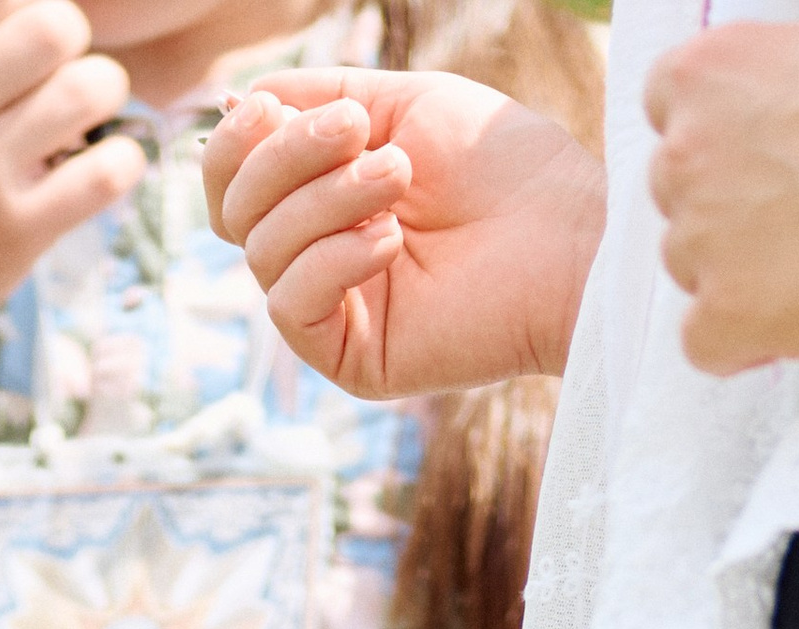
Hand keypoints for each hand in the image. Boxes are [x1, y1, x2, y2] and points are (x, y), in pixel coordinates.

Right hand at [0, 0, 147, 334]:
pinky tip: (111, 164)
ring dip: (105, 94)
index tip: (28, 42)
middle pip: (50, 27)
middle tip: (66, 73)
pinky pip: (105, 174)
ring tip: (90, 117)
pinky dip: (125, 160)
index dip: (27, 8)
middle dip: (74, 43)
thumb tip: (17, 9)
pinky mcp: (16, 233)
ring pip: (85, 90)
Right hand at [205, 70, 603, 397]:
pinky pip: (290, 307)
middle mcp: (319, 260)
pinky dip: (331, 260)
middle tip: (362, 134)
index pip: (232, 187)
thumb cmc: (502, 164)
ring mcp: (336, 313)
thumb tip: (235, 106)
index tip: (267, 106)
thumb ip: (318, 98)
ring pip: (261, 252)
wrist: (567, 232)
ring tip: (399, 179)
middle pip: (234, 215)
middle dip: (285, 159)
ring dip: (326, 200)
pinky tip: (390, 242)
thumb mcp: (400, 104)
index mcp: (323, 204)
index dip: (233, 145)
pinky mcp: (354, 360)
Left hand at [645, 9, 798, 375]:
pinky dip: (745, 344)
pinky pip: (704, 345)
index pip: (669, 110)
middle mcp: (684, 152)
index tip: (760, 160)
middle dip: (727, 210)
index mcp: (708, 71)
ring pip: (690, 272)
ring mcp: (698, 240)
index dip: (718, 141)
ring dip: (738, 275)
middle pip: (677, 197)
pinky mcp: (723, 317)